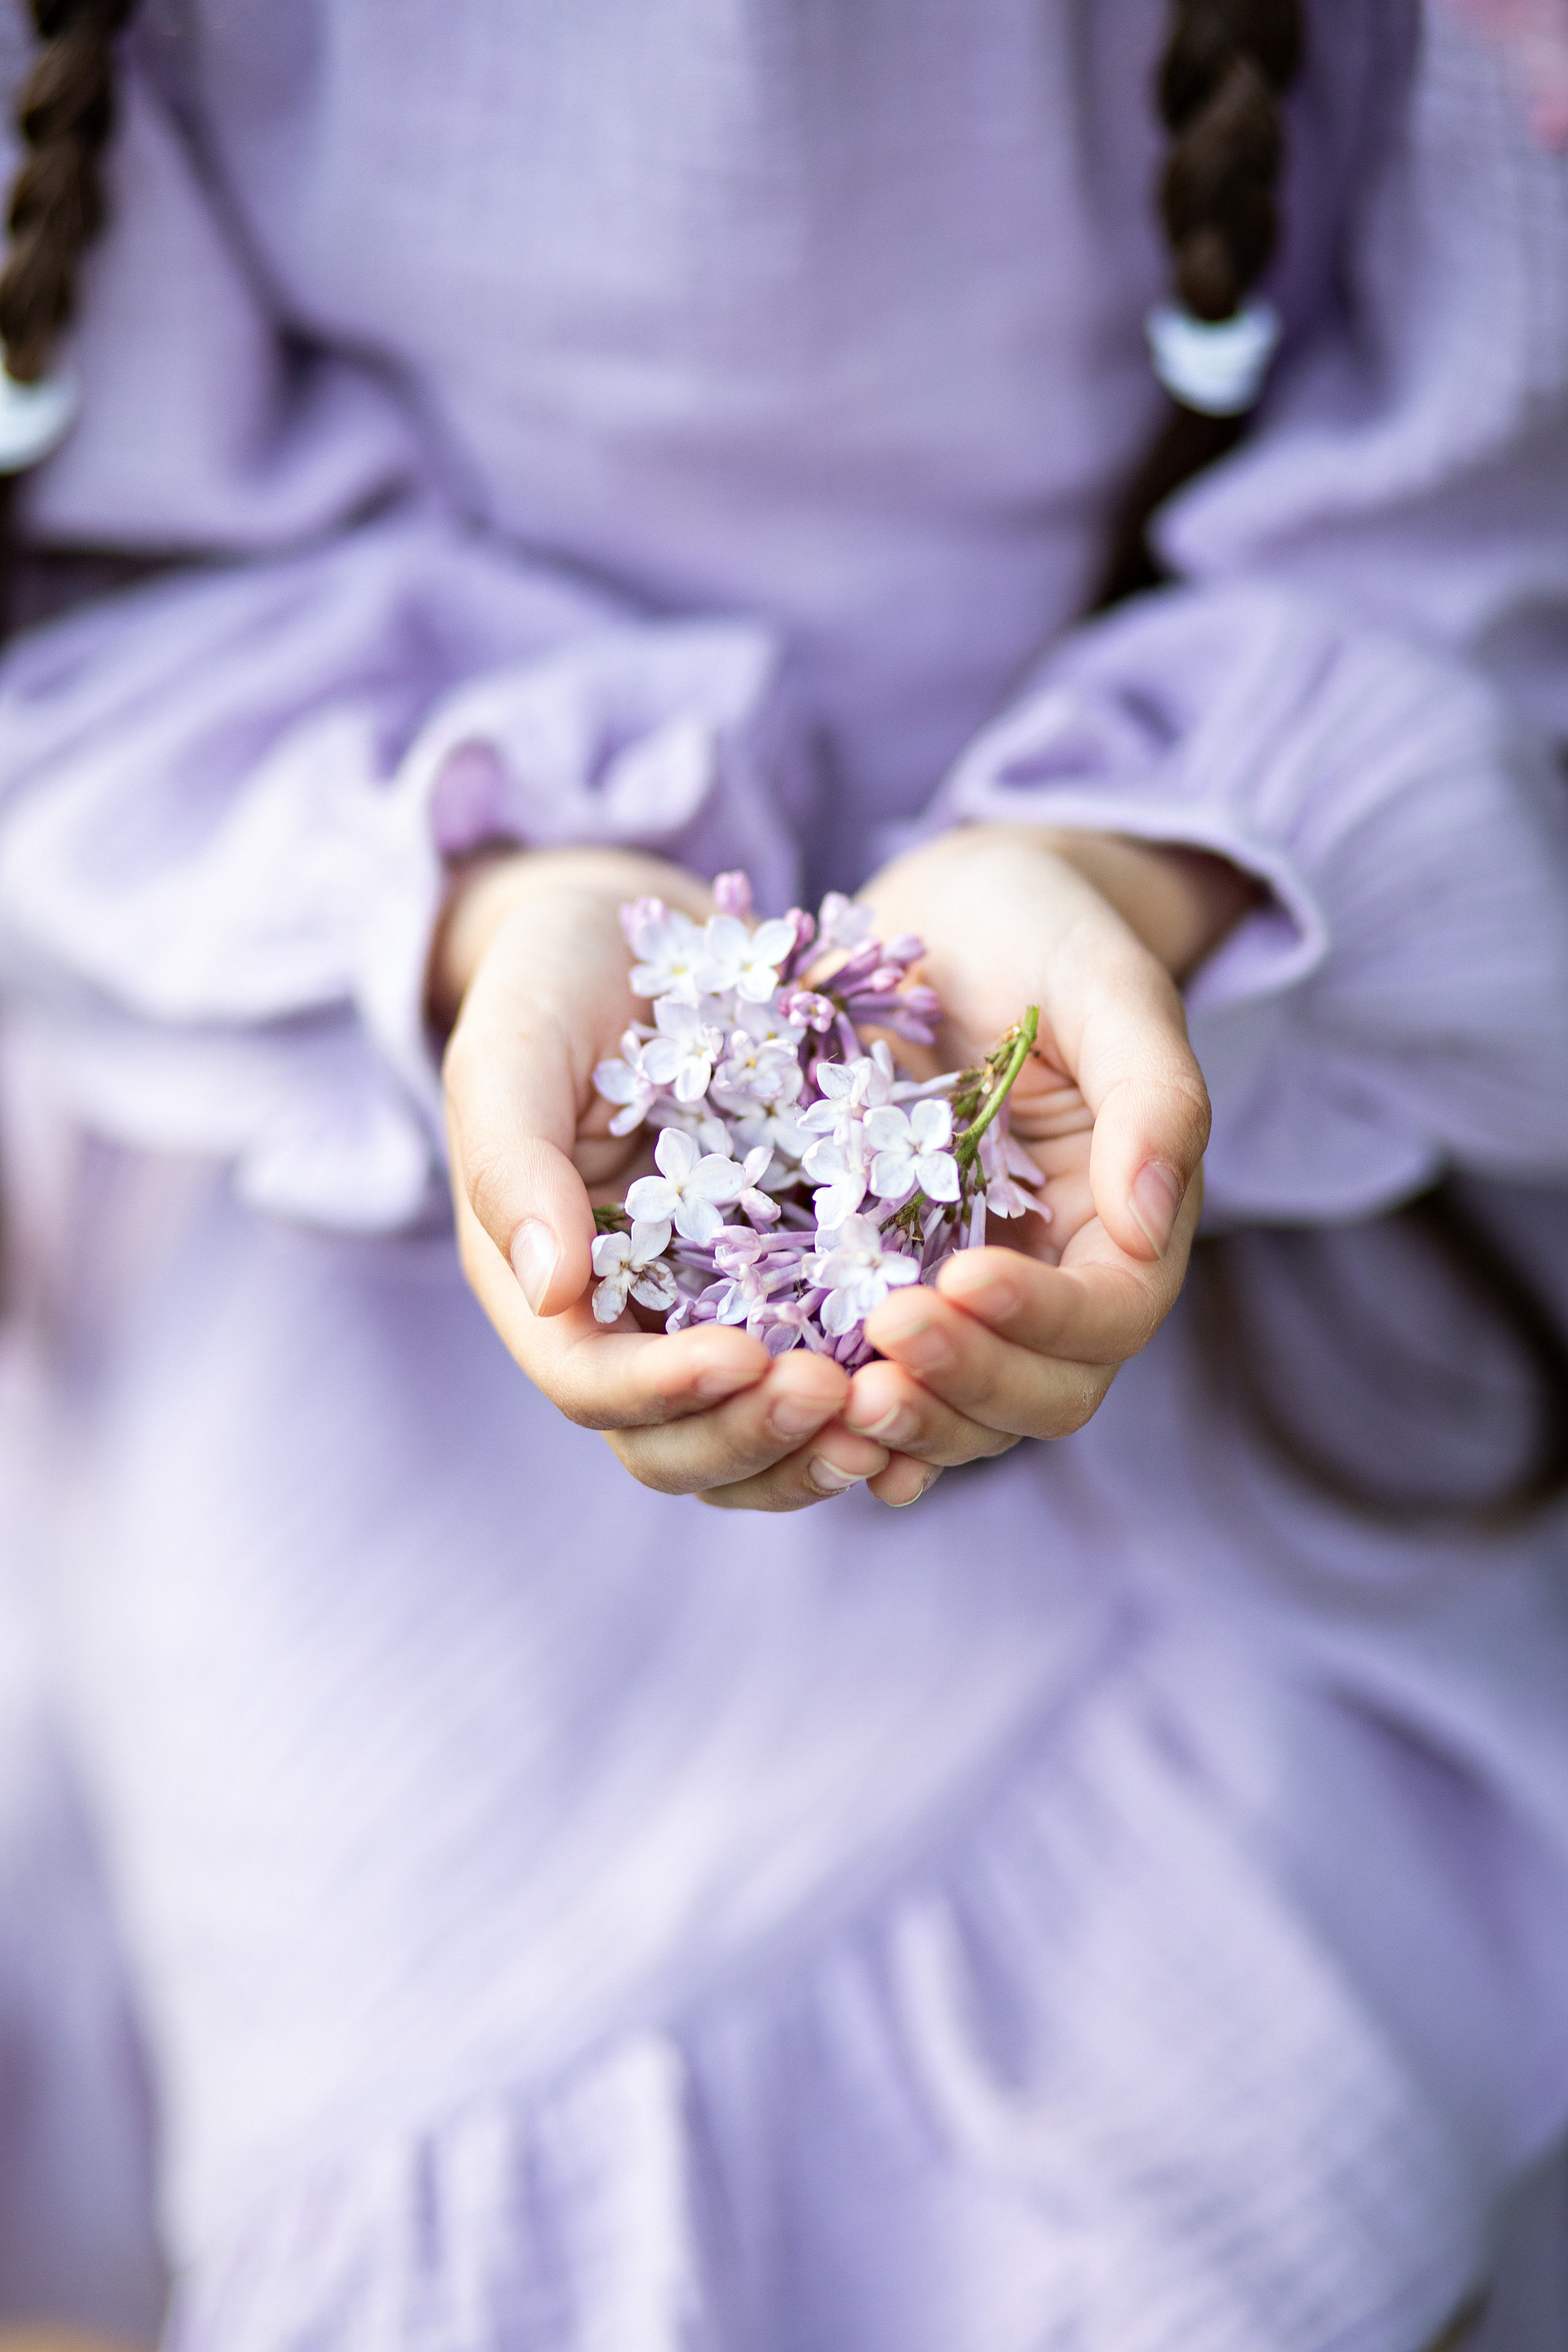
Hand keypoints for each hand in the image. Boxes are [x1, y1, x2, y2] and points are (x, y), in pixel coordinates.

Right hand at [437, 848, 897, 1509]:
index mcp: (547, 1287)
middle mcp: (631, 1324)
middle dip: (752, 1437)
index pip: (589, 1383)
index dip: (661, 1391)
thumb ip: (510, 1162)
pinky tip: (931, 1388)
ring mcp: (713, 1314)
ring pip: (754, 1440)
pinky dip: (868, 1406)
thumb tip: (549, 1290)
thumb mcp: (514, 1050)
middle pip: (677, 1444)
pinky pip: (827, 1378)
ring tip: (888, 1417)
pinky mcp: (792, 1287)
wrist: (639, 938)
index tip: (742, 1357)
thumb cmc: (554, 983)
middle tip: (836, 1397)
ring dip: (816, 1450)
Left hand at [837, 824, 1248, 1494]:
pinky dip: (846, 1417)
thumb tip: (1148, 1219)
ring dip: (905, 1419)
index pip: (1108, 1316)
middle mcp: (1053, 1276)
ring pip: (959, 1411)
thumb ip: (1154, 1096)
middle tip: (884, 1337)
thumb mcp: (1109, 984)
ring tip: (831, 1393)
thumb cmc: (1042, 928)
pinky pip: (875, 1378)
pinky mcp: (880, 1282)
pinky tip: (795, 1409)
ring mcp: (964, 1289)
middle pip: (1042, 1393)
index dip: (1042, 1319)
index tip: (962, 1276)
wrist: (951, 909)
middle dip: (967, 1383)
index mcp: (1125, 1219)